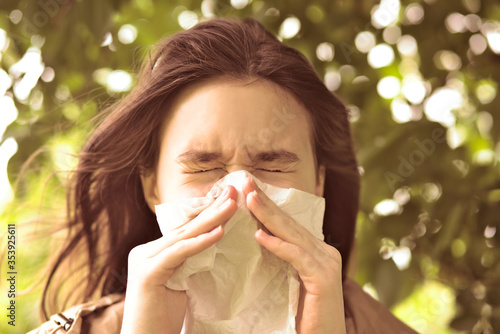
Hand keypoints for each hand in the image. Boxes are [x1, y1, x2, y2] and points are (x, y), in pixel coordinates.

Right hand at [120, 186, 236, 333]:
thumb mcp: (181, 282)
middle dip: (212, 209)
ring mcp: (144, 260)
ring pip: (184, 236)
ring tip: (232, 206)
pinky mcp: (147, 273)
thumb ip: (191, 261)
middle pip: (186, 227)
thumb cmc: (164, 317)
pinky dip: (200, 243)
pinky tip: (219, 233)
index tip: (228, 199)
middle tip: (233, 192)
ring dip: (211, 219)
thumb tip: (214, 241)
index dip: (207, 213)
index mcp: (154, 252)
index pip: (185, 229)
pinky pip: (179, 253)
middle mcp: (145, 251)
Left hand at [242, 177, 345, 333]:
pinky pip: (296, 257)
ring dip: (268, 216)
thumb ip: (281, 260)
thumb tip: (257, 237)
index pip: (288, 224)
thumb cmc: (304, 317)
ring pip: (292, 235)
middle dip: (265, 202)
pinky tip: (259, 235)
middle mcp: (325, 252)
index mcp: (317, 251)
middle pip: (289, 223)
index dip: (268, 206)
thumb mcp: (289, 281)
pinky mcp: (323, 279)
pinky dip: (278, 245)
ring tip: (248, 200)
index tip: (247, 190)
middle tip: (245, 182)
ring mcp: (327, 264)